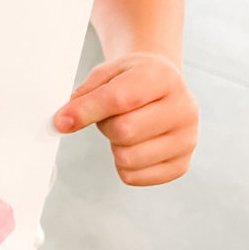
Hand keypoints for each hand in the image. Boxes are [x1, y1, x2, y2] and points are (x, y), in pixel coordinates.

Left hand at [53, 52, 197, 185]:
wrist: (163, 84)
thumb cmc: (133, 77)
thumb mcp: (109, 72)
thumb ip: (87, 94)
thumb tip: (65, 121)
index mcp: (163, 77)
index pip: (120, 99)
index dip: (86, 111)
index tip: (61, 121)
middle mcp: (183, 109)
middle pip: (125, 131)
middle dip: (105, 126)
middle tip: (109, 115)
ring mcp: (187, 139)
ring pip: (129, 157)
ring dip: (114, 145)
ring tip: (125, 127)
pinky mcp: (181, 165)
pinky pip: (135, 177)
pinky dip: (123, 164)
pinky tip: (133, 144)